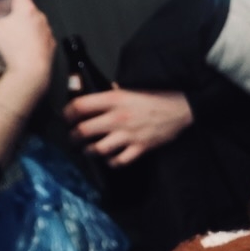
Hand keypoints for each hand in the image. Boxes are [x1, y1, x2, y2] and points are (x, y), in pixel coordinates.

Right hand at [0, 0, 54, 99]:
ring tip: (4, 28)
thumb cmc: (10, 47)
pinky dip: (28, 34)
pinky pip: (39, 35)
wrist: (32, 73)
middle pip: (24, 5)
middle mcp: (40, 17)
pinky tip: (18, 43)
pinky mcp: (50, 46)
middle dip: (9, 6)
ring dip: (19, 20)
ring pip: (32, 20)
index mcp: (27, 9)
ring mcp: (47, 32)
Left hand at [64, 88, 193, 165]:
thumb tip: (99, 95)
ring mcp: (129, 135)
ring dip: (89, 151)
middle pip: (84, 131)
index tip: (67, 117)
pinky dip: (111, 162)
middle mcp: (118, 118)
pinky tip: (109, 158)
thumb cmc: (157, 96)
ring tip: (88, 149)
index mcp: (114, 100)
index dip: (68, 113)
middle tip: (73, 137)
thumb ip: (113, 93)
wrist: (182, 107)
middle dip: (74, 136)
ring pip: (98, 149)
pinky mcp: (140, 147)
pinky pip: (119, 161)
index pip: (80, 107)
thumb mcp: (132, 88)